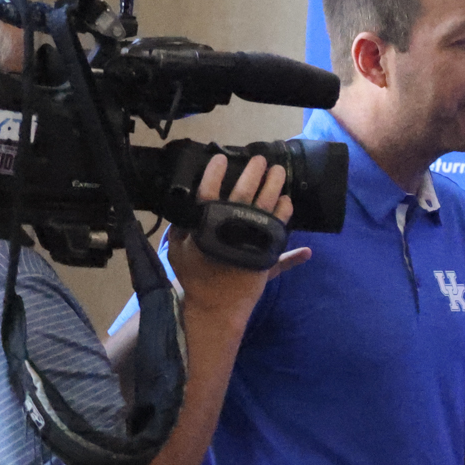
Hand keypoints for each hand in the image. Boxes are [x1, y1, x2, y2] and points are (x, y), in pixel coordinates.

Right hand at [167, 153, 310, 319]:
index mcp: (205, 223)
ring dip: (274, 184)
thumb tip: (180, 208)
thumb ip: (180, 228)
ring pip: (266, 204)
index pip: (208, 190)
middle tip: (260, 159)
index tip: (220, 158)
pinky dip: (285, 211)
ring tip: (278, 172)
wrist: (216, 305)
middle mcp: (230, 226)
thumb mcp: (178, 251)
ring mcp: (251, 237)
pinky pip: (280, 226)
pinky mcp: (266, 250)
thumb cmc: (194, 277)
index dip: (214, 172)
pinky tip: (287, 201)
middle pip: (244, 191)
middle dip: (253, 172)